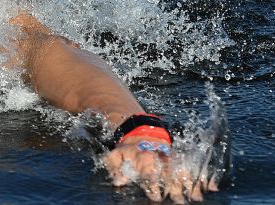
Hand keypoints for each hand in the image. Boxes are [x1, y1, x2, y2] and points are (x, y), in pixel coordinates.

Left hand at [104, 136, 218, 202]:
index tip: (156, 197)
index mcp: (144, 157)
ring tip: (197, 197)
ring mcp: (172, 157)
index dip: (152, 187)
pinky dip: (205, 175)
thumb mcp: (115, 155)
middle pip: (170, 175)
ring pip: (184, 171)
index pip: (150, 174)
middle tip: (178, 201)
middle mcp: (161, 157)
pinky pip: (194, 165)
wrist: (141, 130)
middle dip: (175, 190)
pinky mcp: (180, 156)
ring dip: (191, 185)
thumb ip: (115, 168)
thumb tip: (119, 182)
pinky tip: (212, 186)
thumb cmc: (128, 148)